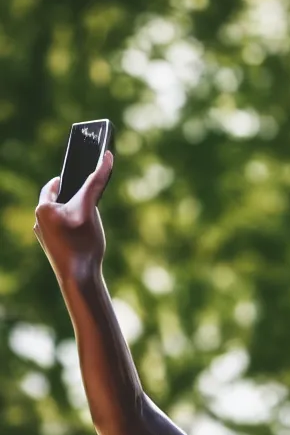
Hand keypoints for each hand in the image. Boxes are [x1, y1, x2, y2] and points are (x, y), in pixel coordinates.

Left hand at [34, 151, 113, 278]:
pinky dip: (74, 229)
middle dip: (73, 199)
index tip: (77, 176)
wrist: (79, 277)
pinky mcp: (53, 249)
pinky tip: (87, 237)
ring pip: (61, 218)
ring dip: (74, 215)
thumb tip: (106, 156)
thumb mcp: (91, 208)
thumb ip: (96, 181)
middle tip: (89, 199)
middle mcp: (38, 222)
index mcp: (43, 209)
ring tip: (91, 221)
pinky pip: (63, 231)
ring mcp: (45, 237)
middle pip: (58, 202)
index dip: (66, 179)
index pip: (52, 186)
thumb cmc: (82, 242)